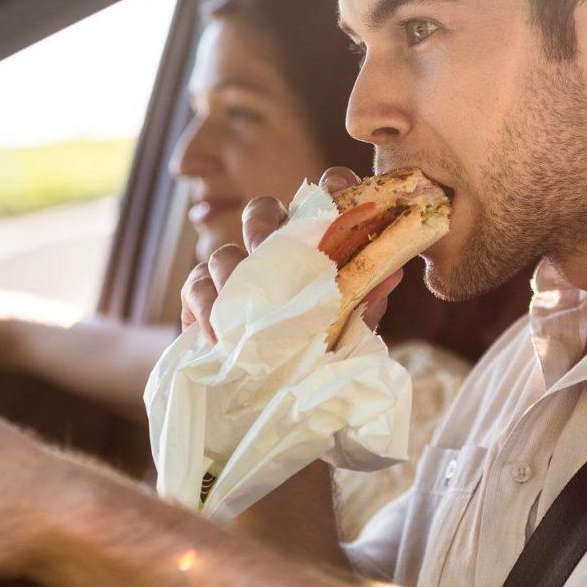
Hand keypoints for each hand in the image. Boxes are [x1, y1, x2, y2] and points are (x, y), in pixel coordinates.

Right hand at [180, 167, 403, 342]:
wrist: (281, 399)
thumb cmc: (321, 354)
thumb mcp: (350, 330)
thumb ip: (365, 303)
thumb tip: (390, 274)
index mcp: (314, 245)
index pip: (323, 199)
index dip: (330, 187)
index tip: (336, 191)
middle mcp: (272, 249)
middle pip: (261, 212)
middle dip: (263, 227)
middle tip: (267, 249)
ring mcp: (235, 271)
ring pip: (224, 251)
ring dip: (231, 274)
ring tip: (241, 309)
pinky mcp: (204, 298)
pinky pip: (195, 285)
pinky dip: (204, 306)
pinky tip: (217, 334)